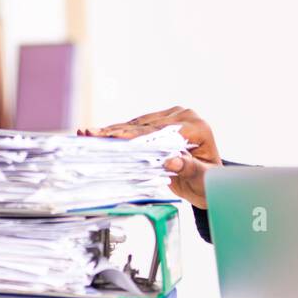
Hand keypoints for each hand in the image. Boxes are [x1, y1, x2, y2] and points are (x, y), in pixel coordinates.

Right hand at [80, 106, 221, 208]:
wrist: (209, 179)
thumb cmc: (209, 181)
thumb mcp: (204, 179)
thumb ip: (190, 169)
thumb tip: (172, 162)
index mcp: (198, 127)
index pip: (161, 133)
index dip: (135, 137)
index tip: (114, 139)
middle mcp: (185, 116)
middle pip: (146, 126)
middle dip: (116, 132)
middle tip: (90, 135)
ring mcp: (173, 116)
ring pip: (138, 124)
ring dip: (113, 130)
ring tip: (88, 134)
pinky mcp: (162, 120)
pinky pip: (138, 127)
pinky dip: (119, 133)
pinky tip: (100, 136)